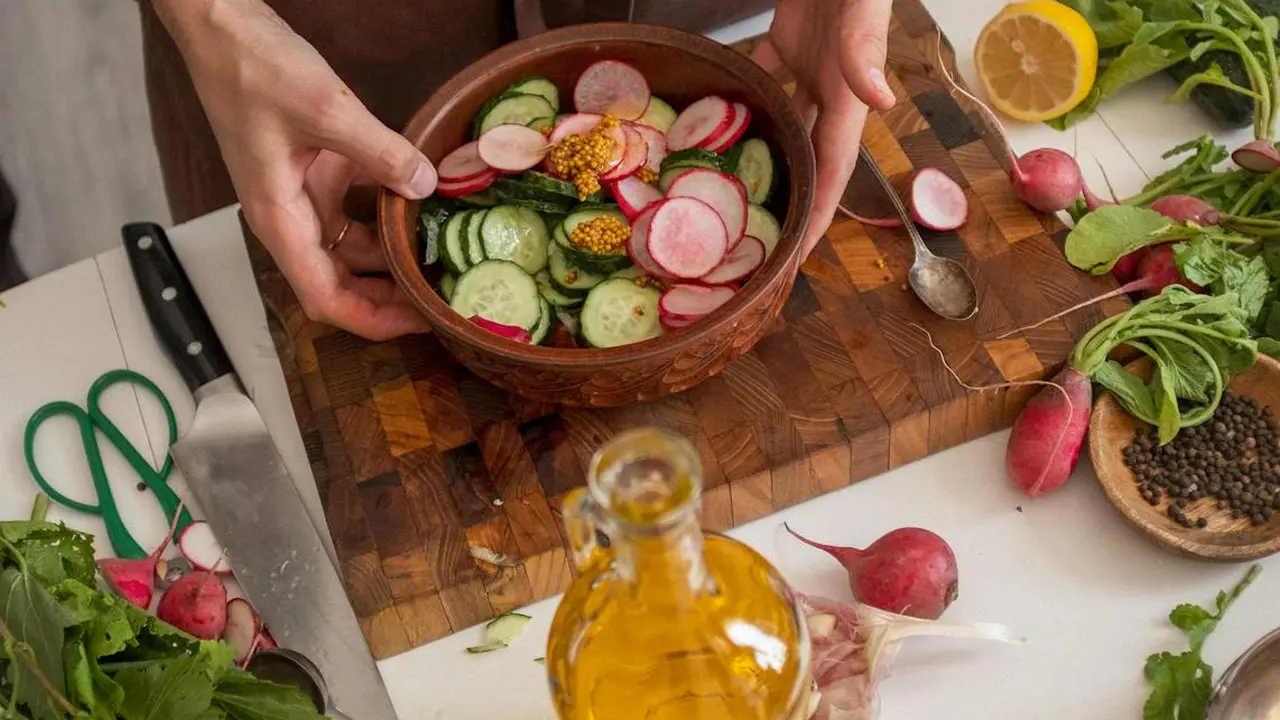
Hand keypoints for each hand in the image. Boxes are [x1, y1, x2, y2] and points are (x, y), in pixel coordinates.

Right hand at [155, 0, 437, 340]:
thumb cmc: (252, 69)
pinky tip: (425, 207)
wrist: (222, 28)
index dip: (374, 321)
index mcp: (278, 221)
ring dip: (392, 257)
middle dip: (390, 298)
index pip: (325, 298)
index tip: (420, 322)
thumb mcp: (326, 110)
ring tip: (441, 260)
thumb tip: (426, 185)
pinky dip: (389, 211)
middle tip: (442, 296)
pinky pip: (358, 207)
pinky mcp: (317, 170)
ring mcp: (303, 195)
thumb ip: (381, 152)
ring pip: (354, 247)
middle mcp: (289, 218)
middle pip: (342, 282)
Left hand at [753, 0, 896, 258]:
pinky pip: (762, 75)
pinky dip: (742, 96)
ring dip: (765, 156)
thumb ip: (867, 53)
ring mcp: (809, 65)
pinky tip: (715, 115)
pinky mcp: (789, 38)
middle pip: (808, 159)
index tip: (796, 257)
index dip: (819, 215)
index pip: (834, 170)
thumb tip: (880, 103)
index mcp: (849, 97)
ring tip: (736, 191)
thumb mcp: (863, 13)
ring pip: (784, 122)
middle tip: (758, 241)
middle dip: (791, 202)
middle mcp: (830, 89)